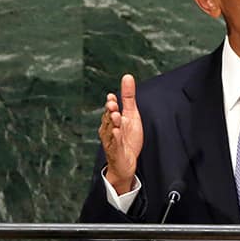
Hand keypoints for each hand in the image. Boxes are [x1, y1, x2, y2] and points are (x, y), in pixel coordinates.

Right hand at [99, 74, 142, 193]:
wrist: (126, 163)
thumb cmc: (127, 138)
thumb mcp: (131, 115)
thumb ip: (128, 97)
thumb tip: (127, 77)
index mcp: (112, 120)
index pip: (110, 109)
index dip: (111, 104)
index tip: (112, 97)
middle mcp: (109, 129)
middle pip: (108, 118)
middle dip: (110, 111)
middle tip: (113, 104)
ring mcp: (111, 141)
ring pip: (110, 130)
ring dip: (113, 123)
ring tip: (116, 115)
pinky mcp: (115, 152)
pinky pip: (114, 144)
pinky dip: (115, 138)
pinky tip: (117, 132)